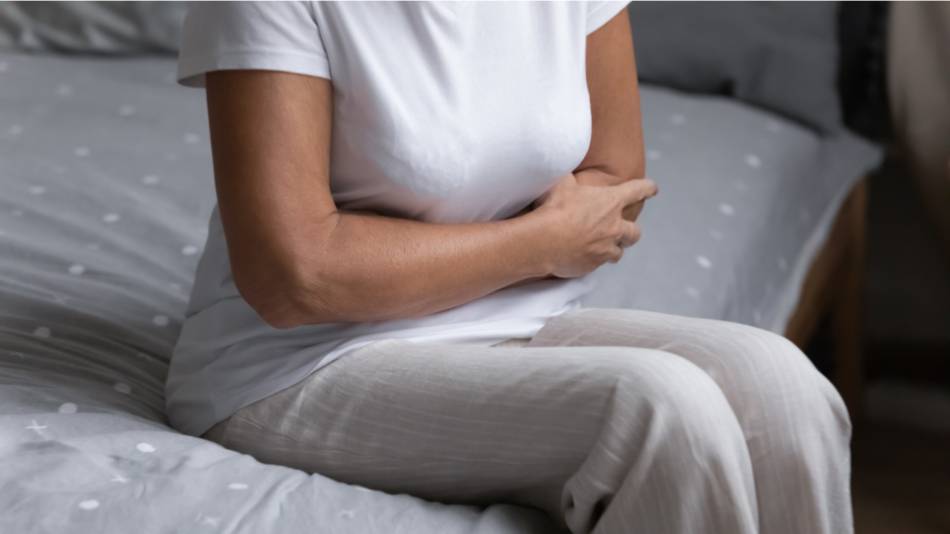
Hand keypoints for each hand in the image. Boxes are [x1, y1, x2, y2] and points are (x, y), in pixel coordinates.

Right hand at [531, 172, 657, 277]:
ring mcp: (605, 249)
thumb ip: (570, 177)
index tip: (652, 189)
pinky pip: (598, 264)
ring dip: (613, 248)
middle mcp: (614, 227)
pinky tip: (582, 257)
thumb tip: (566, 170)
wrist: (542, 241)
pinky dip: (593, 260)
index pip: (638, 191)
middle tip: (624, 229)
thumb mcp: (561, 182)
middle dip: (631, 231)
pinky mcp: (592, 265)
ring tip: (603, 247)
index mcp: (611, 202)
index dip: (647, 188)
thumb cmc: (553, 208)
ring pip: (618, 252)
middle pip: (635, 232)